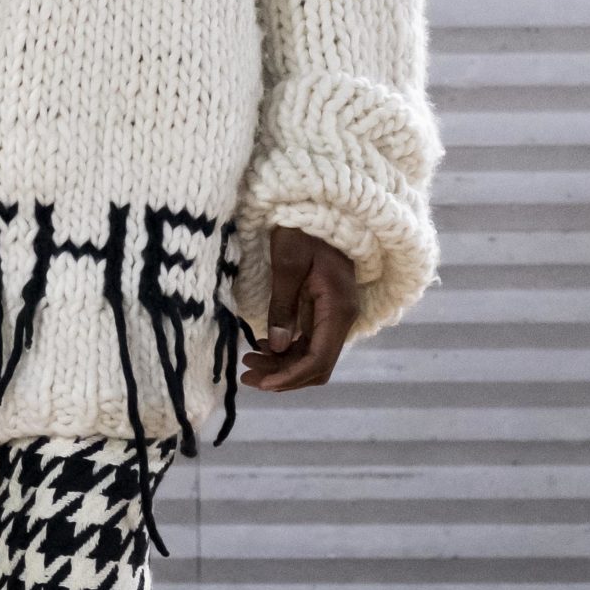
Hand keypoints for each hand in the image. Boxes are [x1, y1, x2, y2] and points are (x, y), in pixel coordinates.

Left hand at [242, 227, 358, 391]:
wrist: (320, 206)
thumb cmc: (303, 229)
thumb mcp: (287, 263)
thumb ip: (283, 306)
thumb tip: (276, 346)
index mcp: (338, 308)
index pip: (318, 360)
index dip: (290, 377)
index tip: (261, 383)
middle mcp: (343, 317)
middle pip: (318, 365)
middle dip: (284, 377)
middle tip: (247, 375)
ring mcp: (336, 314)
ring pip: (313, 356)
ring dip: (283, 366)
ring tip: (249, 363)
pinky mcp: (326, 310)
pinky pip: (310, 341)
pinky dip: (288, 351)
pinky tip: (262, 347)